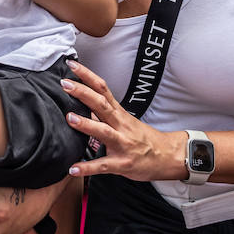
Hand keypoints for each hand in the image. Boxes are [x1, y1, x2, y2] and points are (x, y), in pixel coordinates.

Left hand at [62, 60, 184, 181]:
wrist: (168, 157)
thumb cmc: (144, 139)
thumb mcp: (125, 121)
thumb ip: (105, 113)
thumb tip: (84, 103)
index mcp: (119, 113)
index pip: (102, 89)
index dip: (87, 76)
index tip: (71, 65)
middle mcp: (120, 125)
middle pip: (101, 104)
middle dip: (83, 93)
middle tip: (65, 84)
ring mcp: (122, 144)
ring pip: (103, 131)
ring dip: (86, 124)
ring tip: (69, 118)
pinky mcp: (122, 164)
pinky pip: (103, 166)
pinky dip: (87, 168)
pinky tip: (73, 169)